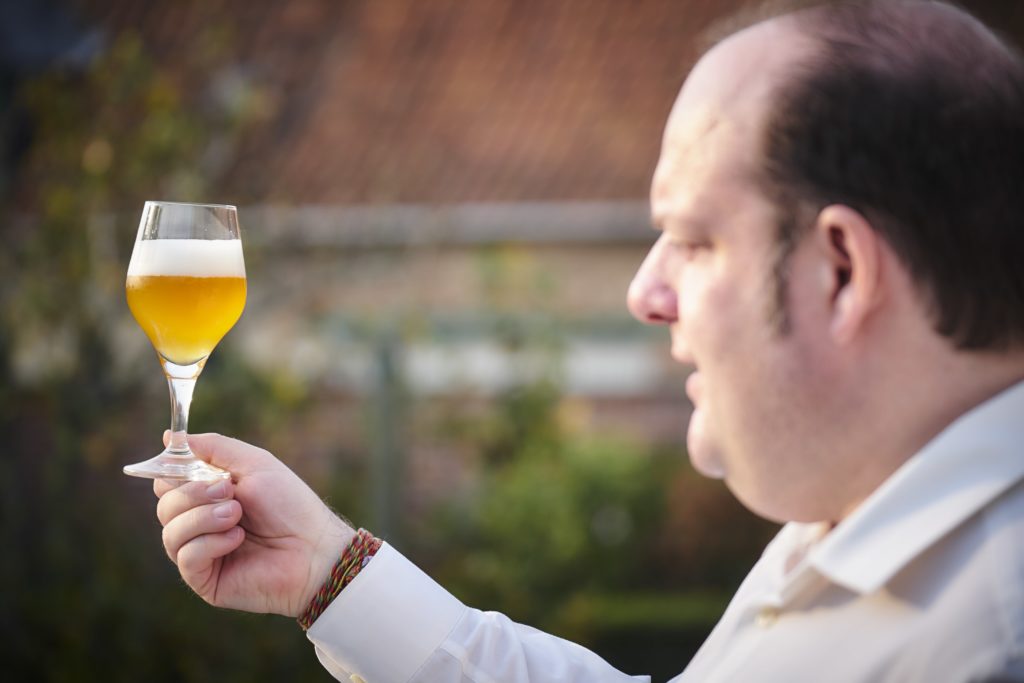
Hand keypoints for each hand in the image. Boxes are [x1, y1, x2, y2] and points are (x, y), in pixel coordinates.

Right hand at [153, 433, 354, 616]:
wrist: (314, 547)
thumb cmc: (290, 505)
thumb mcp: (254, 463)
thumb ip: (213, 448)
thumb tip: (168, 437)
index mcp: (210, 496)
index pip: (168, 482)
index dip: (171, 472)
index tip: (184, 463)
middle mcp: (201, 524)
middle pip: (165, 504)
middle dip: (193, 493)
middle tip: (228, 491)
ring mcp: (201, 552)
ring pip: (170, 530)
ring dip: (203, 517)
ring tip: (236, 515)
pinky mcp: (204, 579)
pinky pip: (185, 557)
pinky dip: (210, 543)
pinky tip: (237, 539)